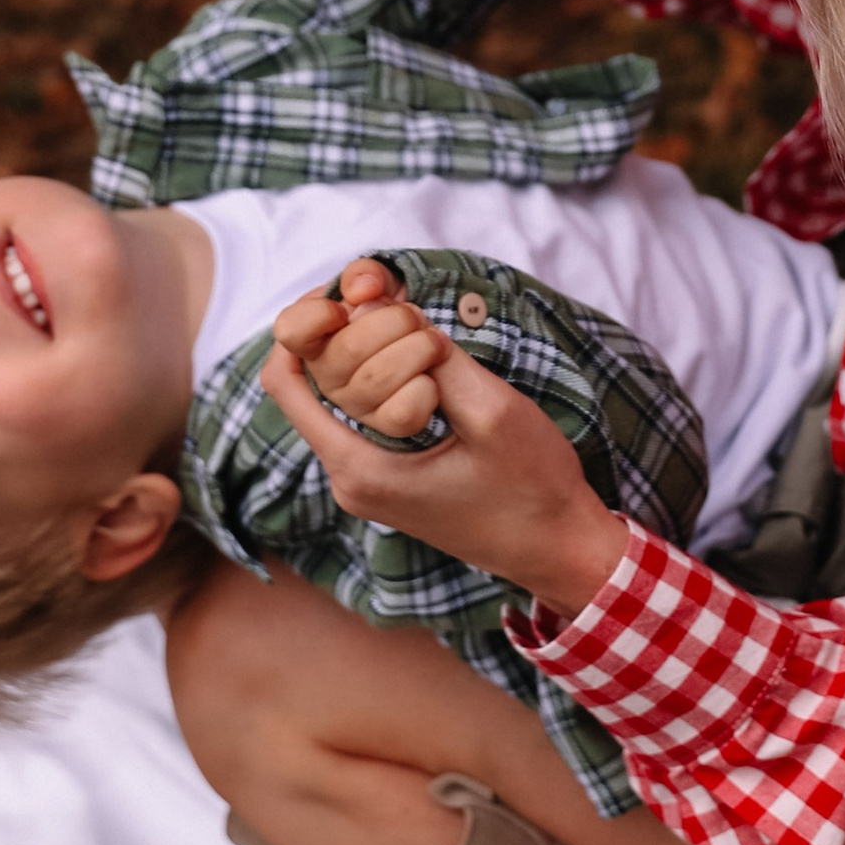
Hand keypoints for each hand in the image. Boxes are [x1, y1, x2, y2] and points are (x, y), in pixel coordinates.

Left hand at [261, 278, 631, 618]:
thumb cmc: (533, 488)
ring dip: (370, 354)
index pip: (285, 382)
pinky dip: (385, 378)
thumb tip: (393, 314)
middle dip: (347, 334)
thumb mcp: (493, 412)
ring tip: (418, 326)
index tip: (343, 295)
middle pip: (312, 383)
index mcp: (360, 469)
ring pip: (338, 396)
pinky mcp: (390, 480)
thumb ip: (438, 361)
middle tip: (397, 303)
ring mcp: (367, 484)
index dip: (303, 326)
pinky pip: (364, 416)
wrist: (560, 548)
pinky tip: (426, 358)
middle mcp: (350, 480)